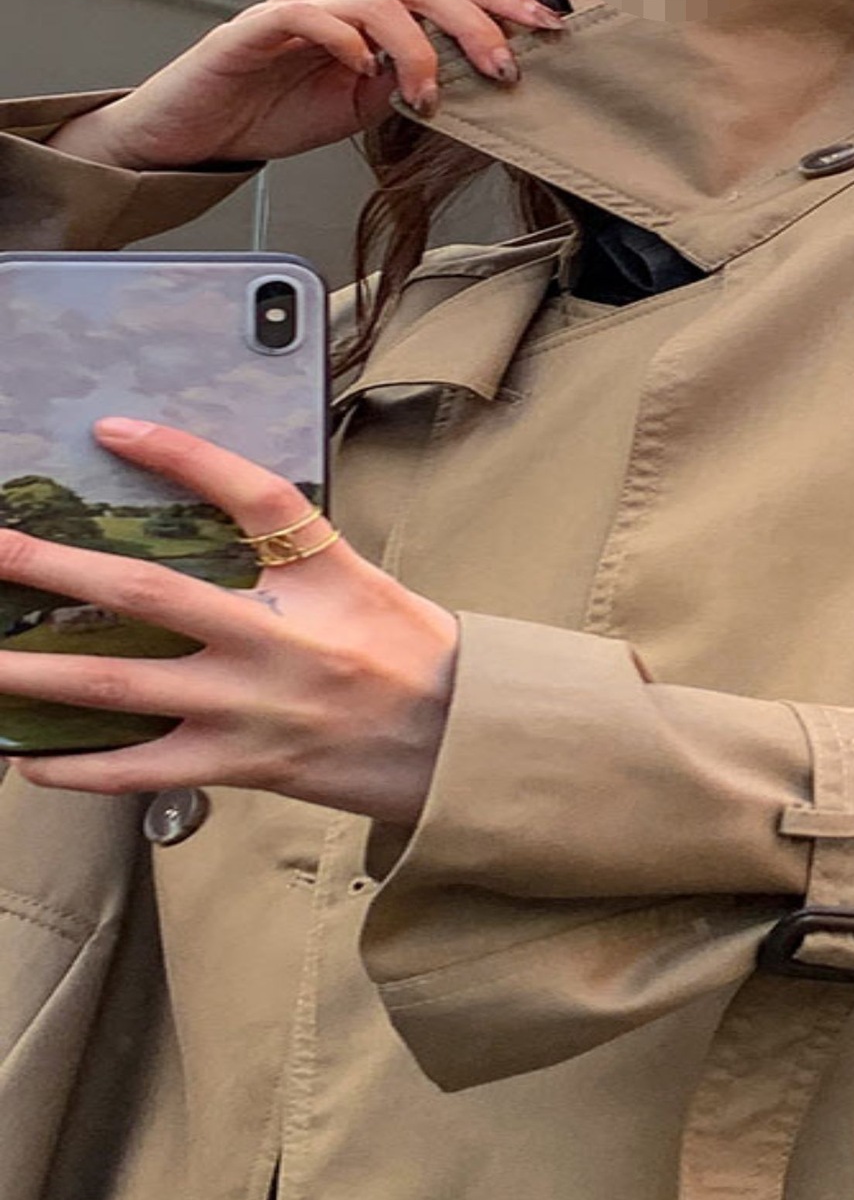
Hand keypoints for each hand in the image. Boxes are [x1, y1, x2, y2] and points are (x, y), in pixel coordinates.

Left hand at [0, 419, 458, 828]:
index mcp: (324, 580)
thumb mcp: (368, 583)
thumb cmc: (419, 660)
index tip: (115, 430)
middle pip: (147, 590)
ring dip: (32, 670)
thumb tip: (210, 525)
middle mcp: (281, 640)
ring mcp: (254, 707)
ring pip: (120, 684)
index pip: (252, 496)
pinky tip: (28, 758)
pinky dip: (78, 766)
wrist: (464, 744)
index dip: (183, 457)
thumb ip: (296, 556)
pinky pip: (142, 770)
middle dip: (52, 566)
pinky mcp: (244, 765)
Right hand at [45, 0, 566, 172]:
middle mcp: (345, 2)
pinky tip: (365, 71)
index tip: (552, 30)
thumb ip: (410, 89)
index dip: (502, 6)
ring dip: (417, 48)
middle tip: (505, 68)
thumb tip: (470, 87)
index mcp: (376, 19)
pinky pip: (312, 17)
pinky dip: (347, 40)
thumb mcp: (365, 109)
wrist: (200, 131)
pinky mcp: (260, 26)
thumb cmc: (278, 113)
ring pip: (378, 1)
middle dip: (477, 23)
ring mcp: (304, 8)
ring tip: (427, 95)